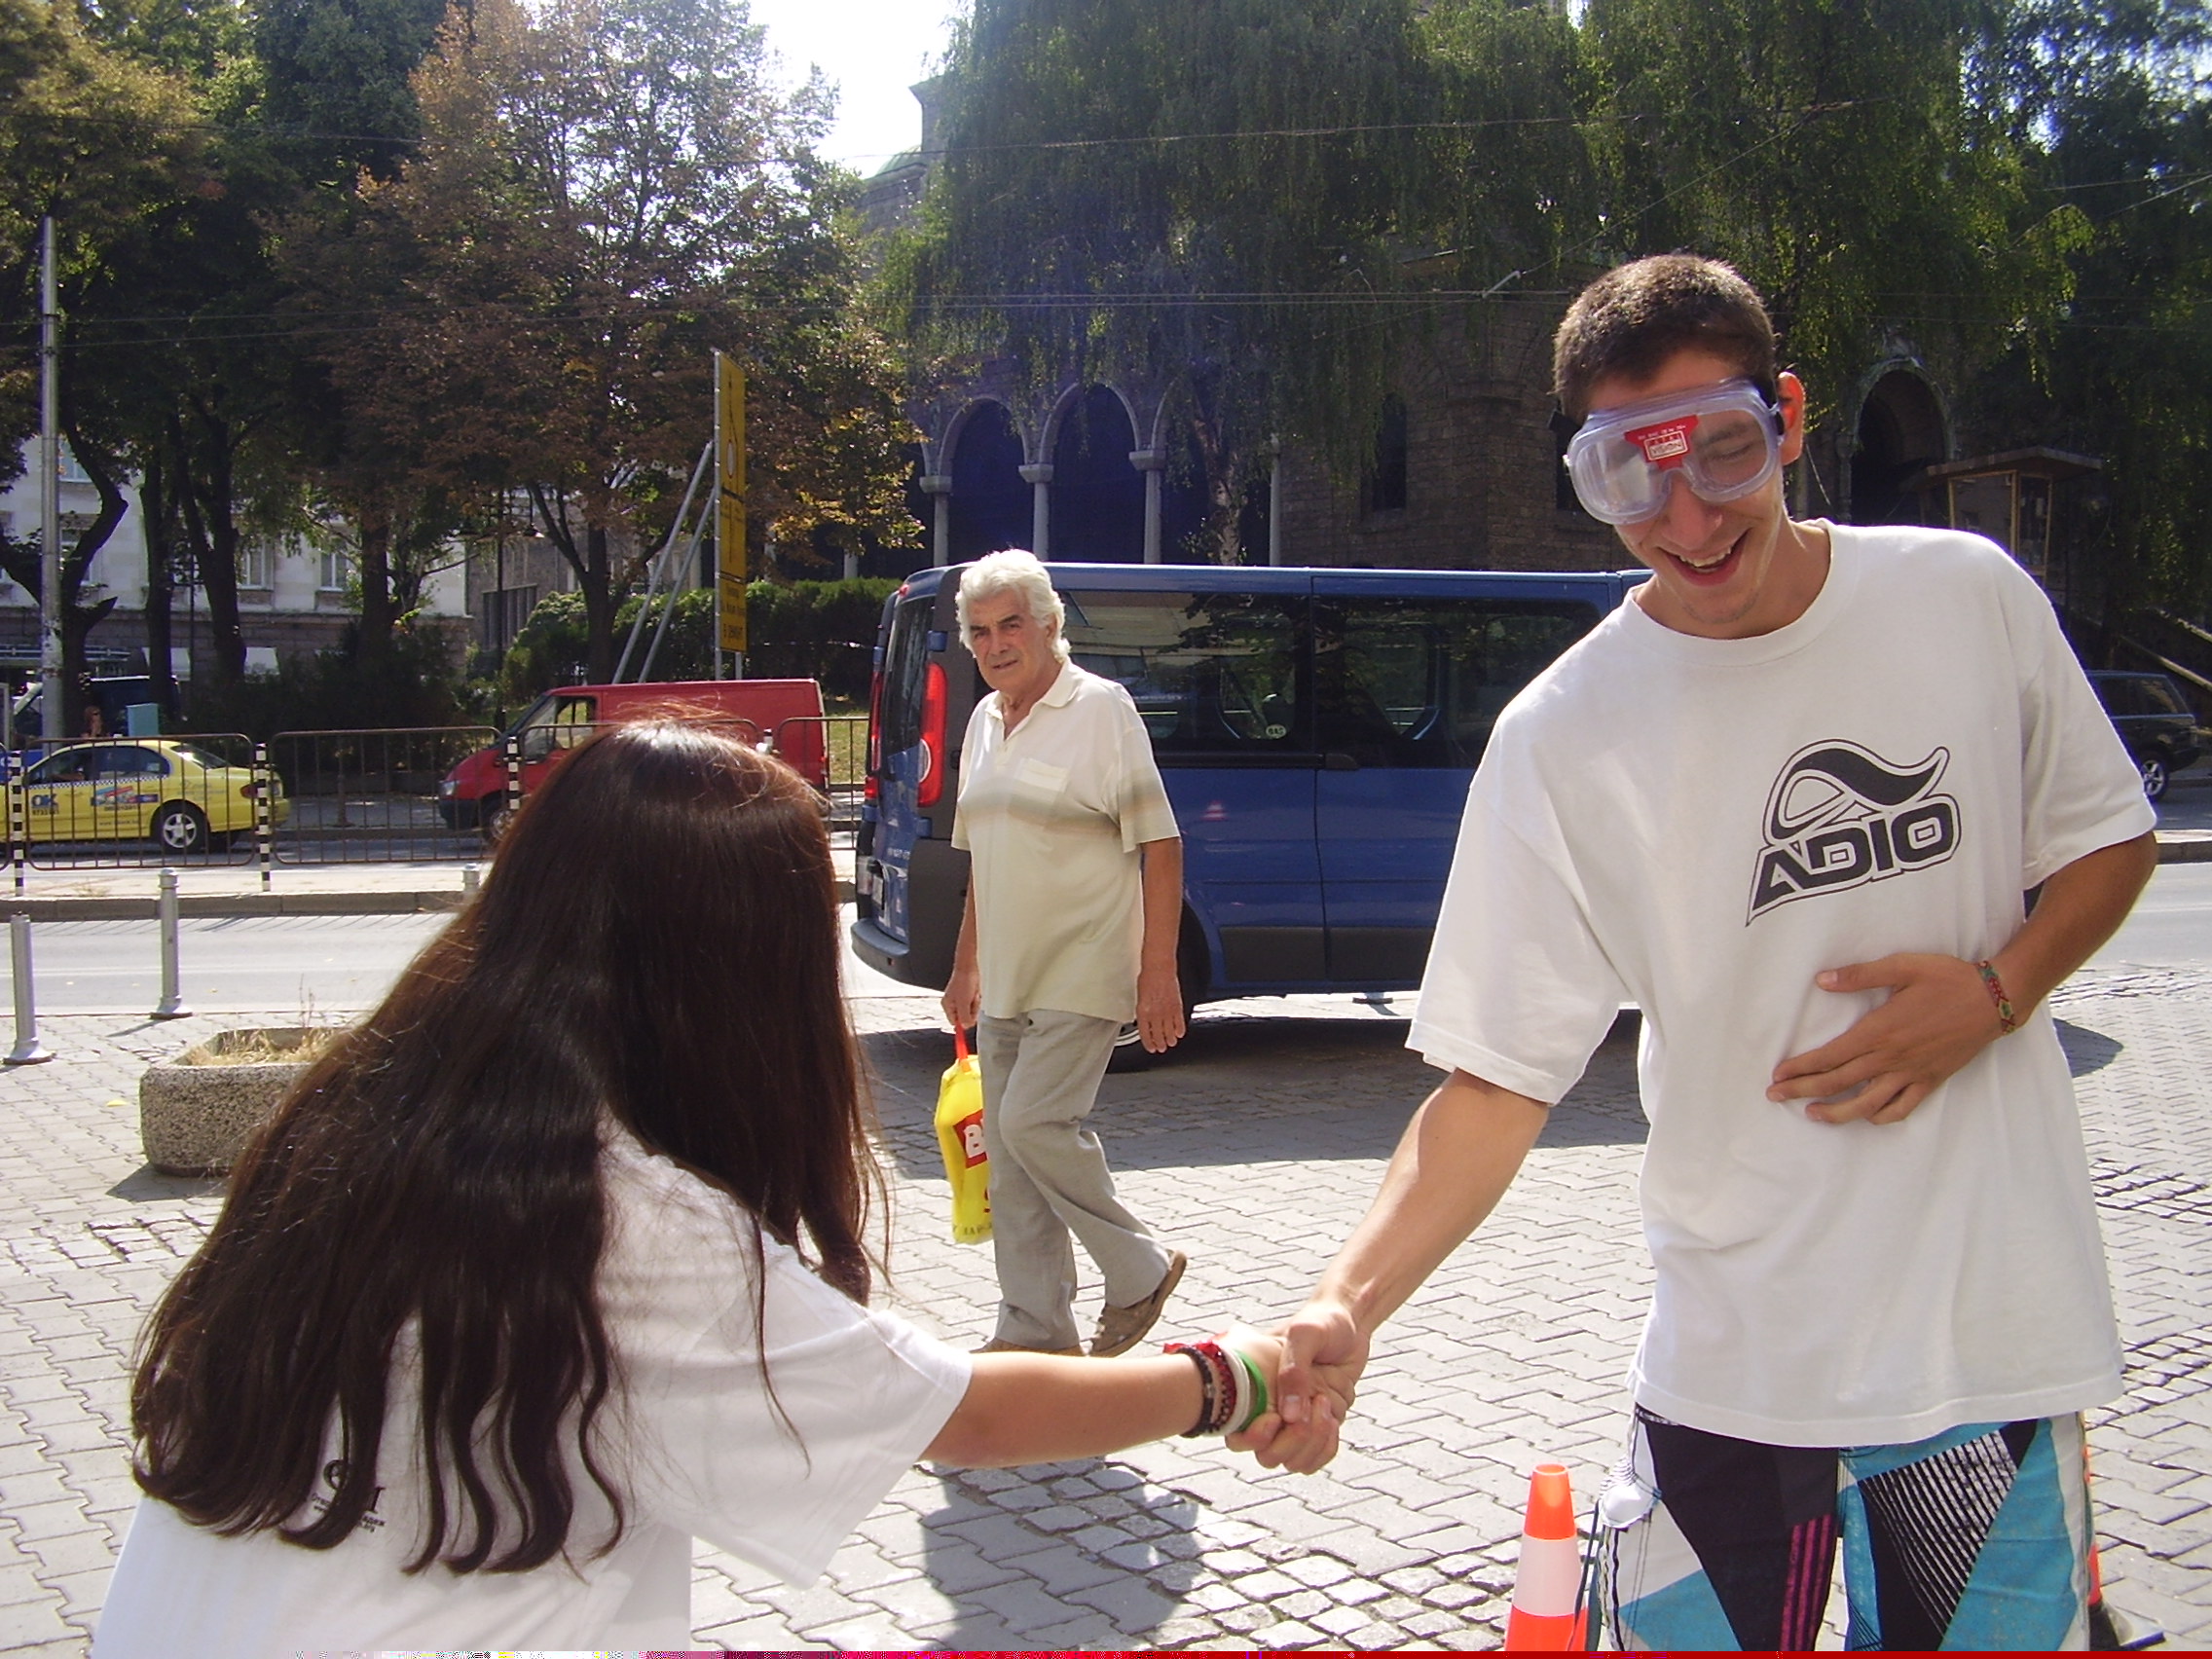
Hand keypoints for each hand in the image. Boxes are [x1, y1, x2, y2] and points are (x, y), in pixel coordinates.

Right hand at [941, 961, 980, 1032]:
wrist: (969, 969)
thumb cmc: (963, 981)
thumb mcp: (963, 1002)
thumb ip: (964, 1016)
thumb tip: (965, 1027)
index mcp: (948, 1006)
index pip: (955, 1022)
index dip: (962, 1024)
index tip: (969, 1024)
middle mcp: (953, 1005)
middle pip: (964, 1018)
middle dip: (970, 1011)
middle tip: (971, 1002)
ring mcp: (961, 1001)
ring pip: (971, 1011)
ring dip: (974, 1005)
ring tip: (973, 996)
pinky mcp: (968, 997)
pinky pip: (974, 1005)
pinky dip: (976, 1000)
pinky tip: (975, 994)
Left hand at [1136, 962, 1185, 1052]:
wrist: (1159, 968)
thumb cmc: (1148, 978)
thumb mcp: (1139, 997)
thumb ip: (1143, 1010)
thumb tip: (1144, 1020)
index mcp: (1143, 1012)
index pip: (1145, 1033)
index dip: (1148, 1043)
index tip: (1151, 1047)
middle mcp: (1155, 1013)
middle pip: (1158, 1034)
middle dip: (1160, 1043)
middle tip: (1162, 1048)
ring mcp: (1167, 1010)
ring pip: (1169, 1031)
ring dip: (1170, 1039)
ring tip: (1171, 1043)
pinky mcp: (1177, 1006)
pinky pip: (1179, 1022)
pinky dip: (1179, 1029)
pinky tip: (1179, 1033)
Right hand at [1225, 1299, 1366, 1472]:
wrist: (1349, 1321)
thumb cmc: (1321, 1322)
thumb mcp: (1305, 1335)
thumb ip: (1294, 1371)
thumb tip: (1289, 1416)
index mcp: (1253, 1388)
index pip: (1237, 1434)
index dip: (1253, 1438)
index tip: (1274, 1418)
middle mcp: (1268, 1411)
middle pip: (1268, 1456)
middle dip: (1291, 1441)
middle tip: (1313, 1405)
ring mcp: (1293, 1423)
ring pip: (1294, 1461)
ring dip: (1313, 1442)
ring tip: (1325, 1404)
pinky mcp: (1316, 1427)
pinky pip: (1316, 1457)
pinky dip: (1326, 1446)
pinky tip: (1333, 1417)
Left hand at [1767, 952, 2001, 1124]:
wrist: (1995, 999)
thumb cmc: (1947, 979)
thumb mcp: (1902, 967)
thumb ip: (1859, 975)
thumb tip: (1822, 980)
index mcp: (1879, 1031)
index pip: (1830, 1056)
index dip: (1801, 1068)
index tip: (1778, 1074)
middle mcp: (1891, 1058)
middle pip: (1839, 1082)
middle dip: (1803, 1091)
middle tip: (1775, 1096)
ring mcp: (1912, 1073)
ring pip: (1867, 1103)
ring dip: (1836, 1112)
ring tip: (1812, 1115)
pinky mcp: (1931, 1081)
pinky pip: (1902, 1107)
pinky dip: (1881, 1116)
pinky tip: (1866, 1117)